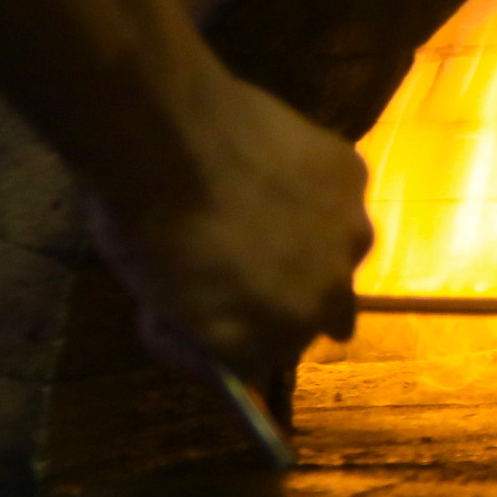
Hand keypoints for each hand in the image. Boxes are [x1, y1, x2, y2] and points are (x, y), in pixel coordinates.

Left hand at [88, 76, 373, 384]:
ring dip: (312, 240)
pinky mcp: (352, 178)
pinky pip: (337, 192)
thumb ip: (202, 327)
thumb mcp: (160, 304)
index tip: (209, 305)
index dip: (238, 331)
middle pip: (322, 313)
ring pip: (339, 250)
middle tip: (252, 257)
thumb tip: (213, 326)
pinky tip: (274, 163)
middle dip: (290, 293)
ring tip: (263, 203)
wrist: (164, 137)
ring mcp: (348, 238)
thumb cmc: (144, 227)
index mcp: (269, 346)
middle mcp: (324, 304)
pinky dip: (312, 186)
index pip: (265, 359)